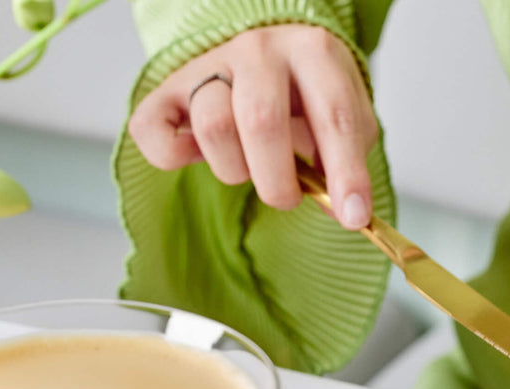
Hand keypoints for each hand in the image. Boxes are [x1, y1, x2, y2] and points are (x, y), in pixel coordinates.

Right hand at [127, 24, 378, 229]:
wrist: (258, 54)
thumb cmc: (302, 93)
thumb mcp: (341, 115)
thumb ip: (347, 159)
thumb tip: (344, 210)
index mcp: (313, 50)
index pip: (333, 114)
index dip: (346, 172)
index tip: (354, 216)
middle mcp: (259, 50)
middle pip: (262, 121)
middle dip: (277, 180)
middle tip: (286, 198)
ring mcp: (208, 66)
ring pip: (213, 127)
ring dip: (234, 169)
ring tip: (249, 168)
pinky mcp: (166, 90)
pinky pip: (154, 132)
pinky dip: (173, 156)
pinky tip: (196, 155)